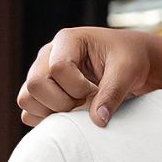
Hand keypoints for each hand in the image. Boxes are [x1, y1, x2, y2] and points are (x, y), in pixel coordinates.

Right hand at [17, 27, 153, 127]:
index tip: (98, 90)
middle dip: (64, 101)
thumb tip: (98, 121)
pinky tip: (73, 113)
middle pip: (35, 85)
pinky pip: (30, 112)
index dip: (79, 87)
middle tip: (88, 101)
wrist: (134, 62)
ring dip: (54, 112)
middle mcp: (48, 55)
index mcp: (68, 40)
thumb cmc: (131, 58)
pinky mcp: (43, 91)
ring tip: (80, 106)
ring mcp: (42, 73)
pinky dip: (49, 120)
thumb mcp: (128, 70)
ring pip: (27, 99)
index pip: (58, 68)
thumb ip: (113, 93)